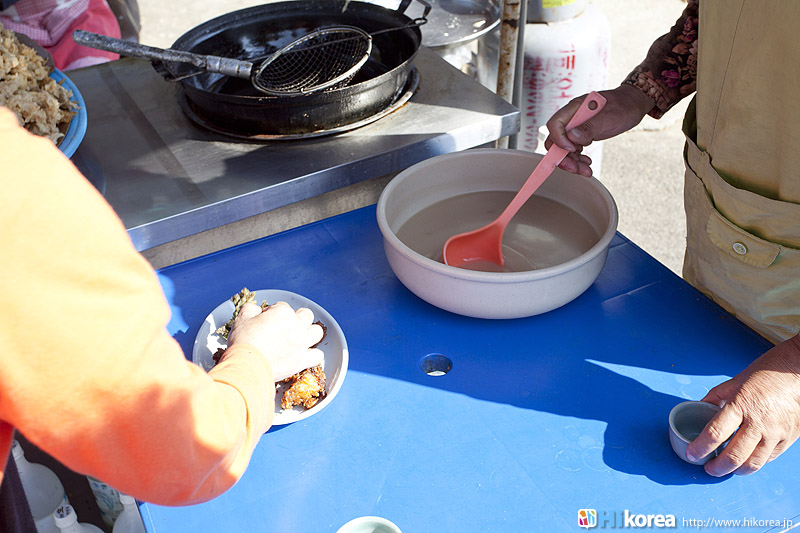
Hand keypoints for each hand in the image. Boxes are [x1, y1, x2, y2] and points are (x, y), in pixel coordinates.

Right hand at [225, 301, 323, 380]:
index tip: (268, 321)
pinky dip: (312, 355)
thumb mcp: (241, 319)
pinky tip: (303, 356)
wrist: (247, 366)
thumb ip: (250, 309)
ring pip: (317, 332)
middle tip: (287, 326)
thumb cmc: (244, 343)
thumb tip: (255, 309)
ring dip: (310, 333)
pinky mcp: (303, 360)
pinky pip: (317, 355)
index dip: (274, 313)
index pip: (283, 307)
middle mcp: (296, 325)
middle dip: (298, 318)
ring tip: (300, 338)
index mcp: (283, 313)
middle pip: (306, 315)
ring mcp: (302, 342)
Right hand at [544, 84, 654, 176]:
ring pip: (564, 149)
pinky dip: (578, 160)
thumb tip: (571, 137)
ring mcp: (576, 127)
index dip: (559, 139)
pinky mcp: (582, 135)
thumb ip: (589, 127)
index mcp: (575, 108)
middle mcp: (572, 118)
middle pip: (556, 140)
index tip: (572, 149)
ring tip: (585, 170)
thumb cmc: (624, 106)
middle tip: (575, 168)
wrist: (633, 104)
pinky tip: (587, 164)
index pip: (555, 124)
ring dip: (572, 162)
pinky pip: (574, 150)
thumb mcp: (609, 117)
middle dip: (563, 157)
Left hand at [686, 334, 799, 475]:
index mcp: (741, 405)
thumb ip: (716, 397)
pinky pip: (768, 459)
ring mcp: (775, 433)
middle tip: (708, 468)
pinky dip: (754, 463)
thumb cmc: (766, 373)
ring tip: (725, 468)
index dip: (700, 448)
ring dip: (735, 471)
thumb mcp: (735, 381)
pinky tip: (745, 460)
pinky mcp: (788, 439)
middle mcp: (759, 422)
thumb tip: (699, 407)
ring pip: (753, 463)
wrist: (796, 371)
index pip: (715, 434)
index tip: (692, 454)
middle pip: (734, 456)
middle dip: (717, 468)